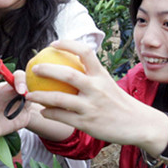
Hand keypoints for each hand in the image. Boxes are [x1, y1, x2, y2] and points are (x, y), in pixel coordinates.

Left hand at [26, 40, 157, 145]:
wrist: (138, 124)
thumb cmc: (118, 102)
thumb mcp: (108, 83)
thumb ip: (91, 75)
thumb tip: (70, 62)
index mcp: (102, 75)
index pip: (85, 52)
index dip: (68, 44)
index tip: (53, 43)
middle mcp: (96, 89)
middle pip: (67, 75)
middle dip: (47, 69)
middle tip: (33, 68)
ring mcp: (91, 107)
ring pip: (59, 99)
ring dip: (40, 96)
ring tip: (29, 94)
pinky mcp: (87, 123)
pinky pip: (62, 117)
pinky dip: (49, 113)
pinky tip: (43, 111)